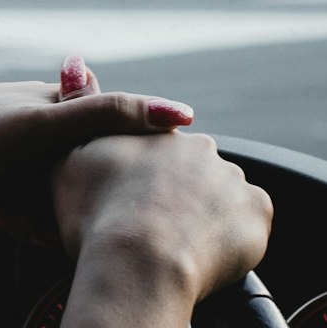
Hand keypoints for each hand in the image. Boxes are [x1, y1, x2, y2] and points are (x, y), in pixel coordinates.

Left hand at [0, 59, 193, 230]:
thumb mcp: (48, 126)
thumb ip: (112, 117)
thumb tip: (182, 115)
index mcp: (49, 102)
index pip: (112, 125)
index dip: (135, 158)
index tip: (157, 193)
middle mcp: (24, 121)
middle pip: (77, 164)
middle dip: (82, 196)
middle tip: (88, 228)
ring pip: (39, 190)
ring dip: (38, 216)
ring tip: (27, 232)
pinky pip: (4, 206)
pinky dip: (4, 223)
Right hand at [51, 128, 272, 302]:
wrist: (137, 265)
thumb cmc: (97, 219)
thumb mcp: (68, 160)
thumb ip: (78, 112)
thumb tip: (76, 62)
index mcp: (162, 138)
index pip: (160, 157)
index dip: (146, 184)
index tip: (131, 210)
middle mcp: (203, 150)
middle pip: (195, 176)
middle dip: (181, 200)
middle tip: (155, 237)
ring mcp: (234, 180)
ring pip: (223, 200)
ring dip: (208, 220)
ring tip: (179, 254)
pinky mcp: (258, 212)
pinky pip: (250, 226)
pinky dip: (234, 241)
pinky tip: (205, 259)